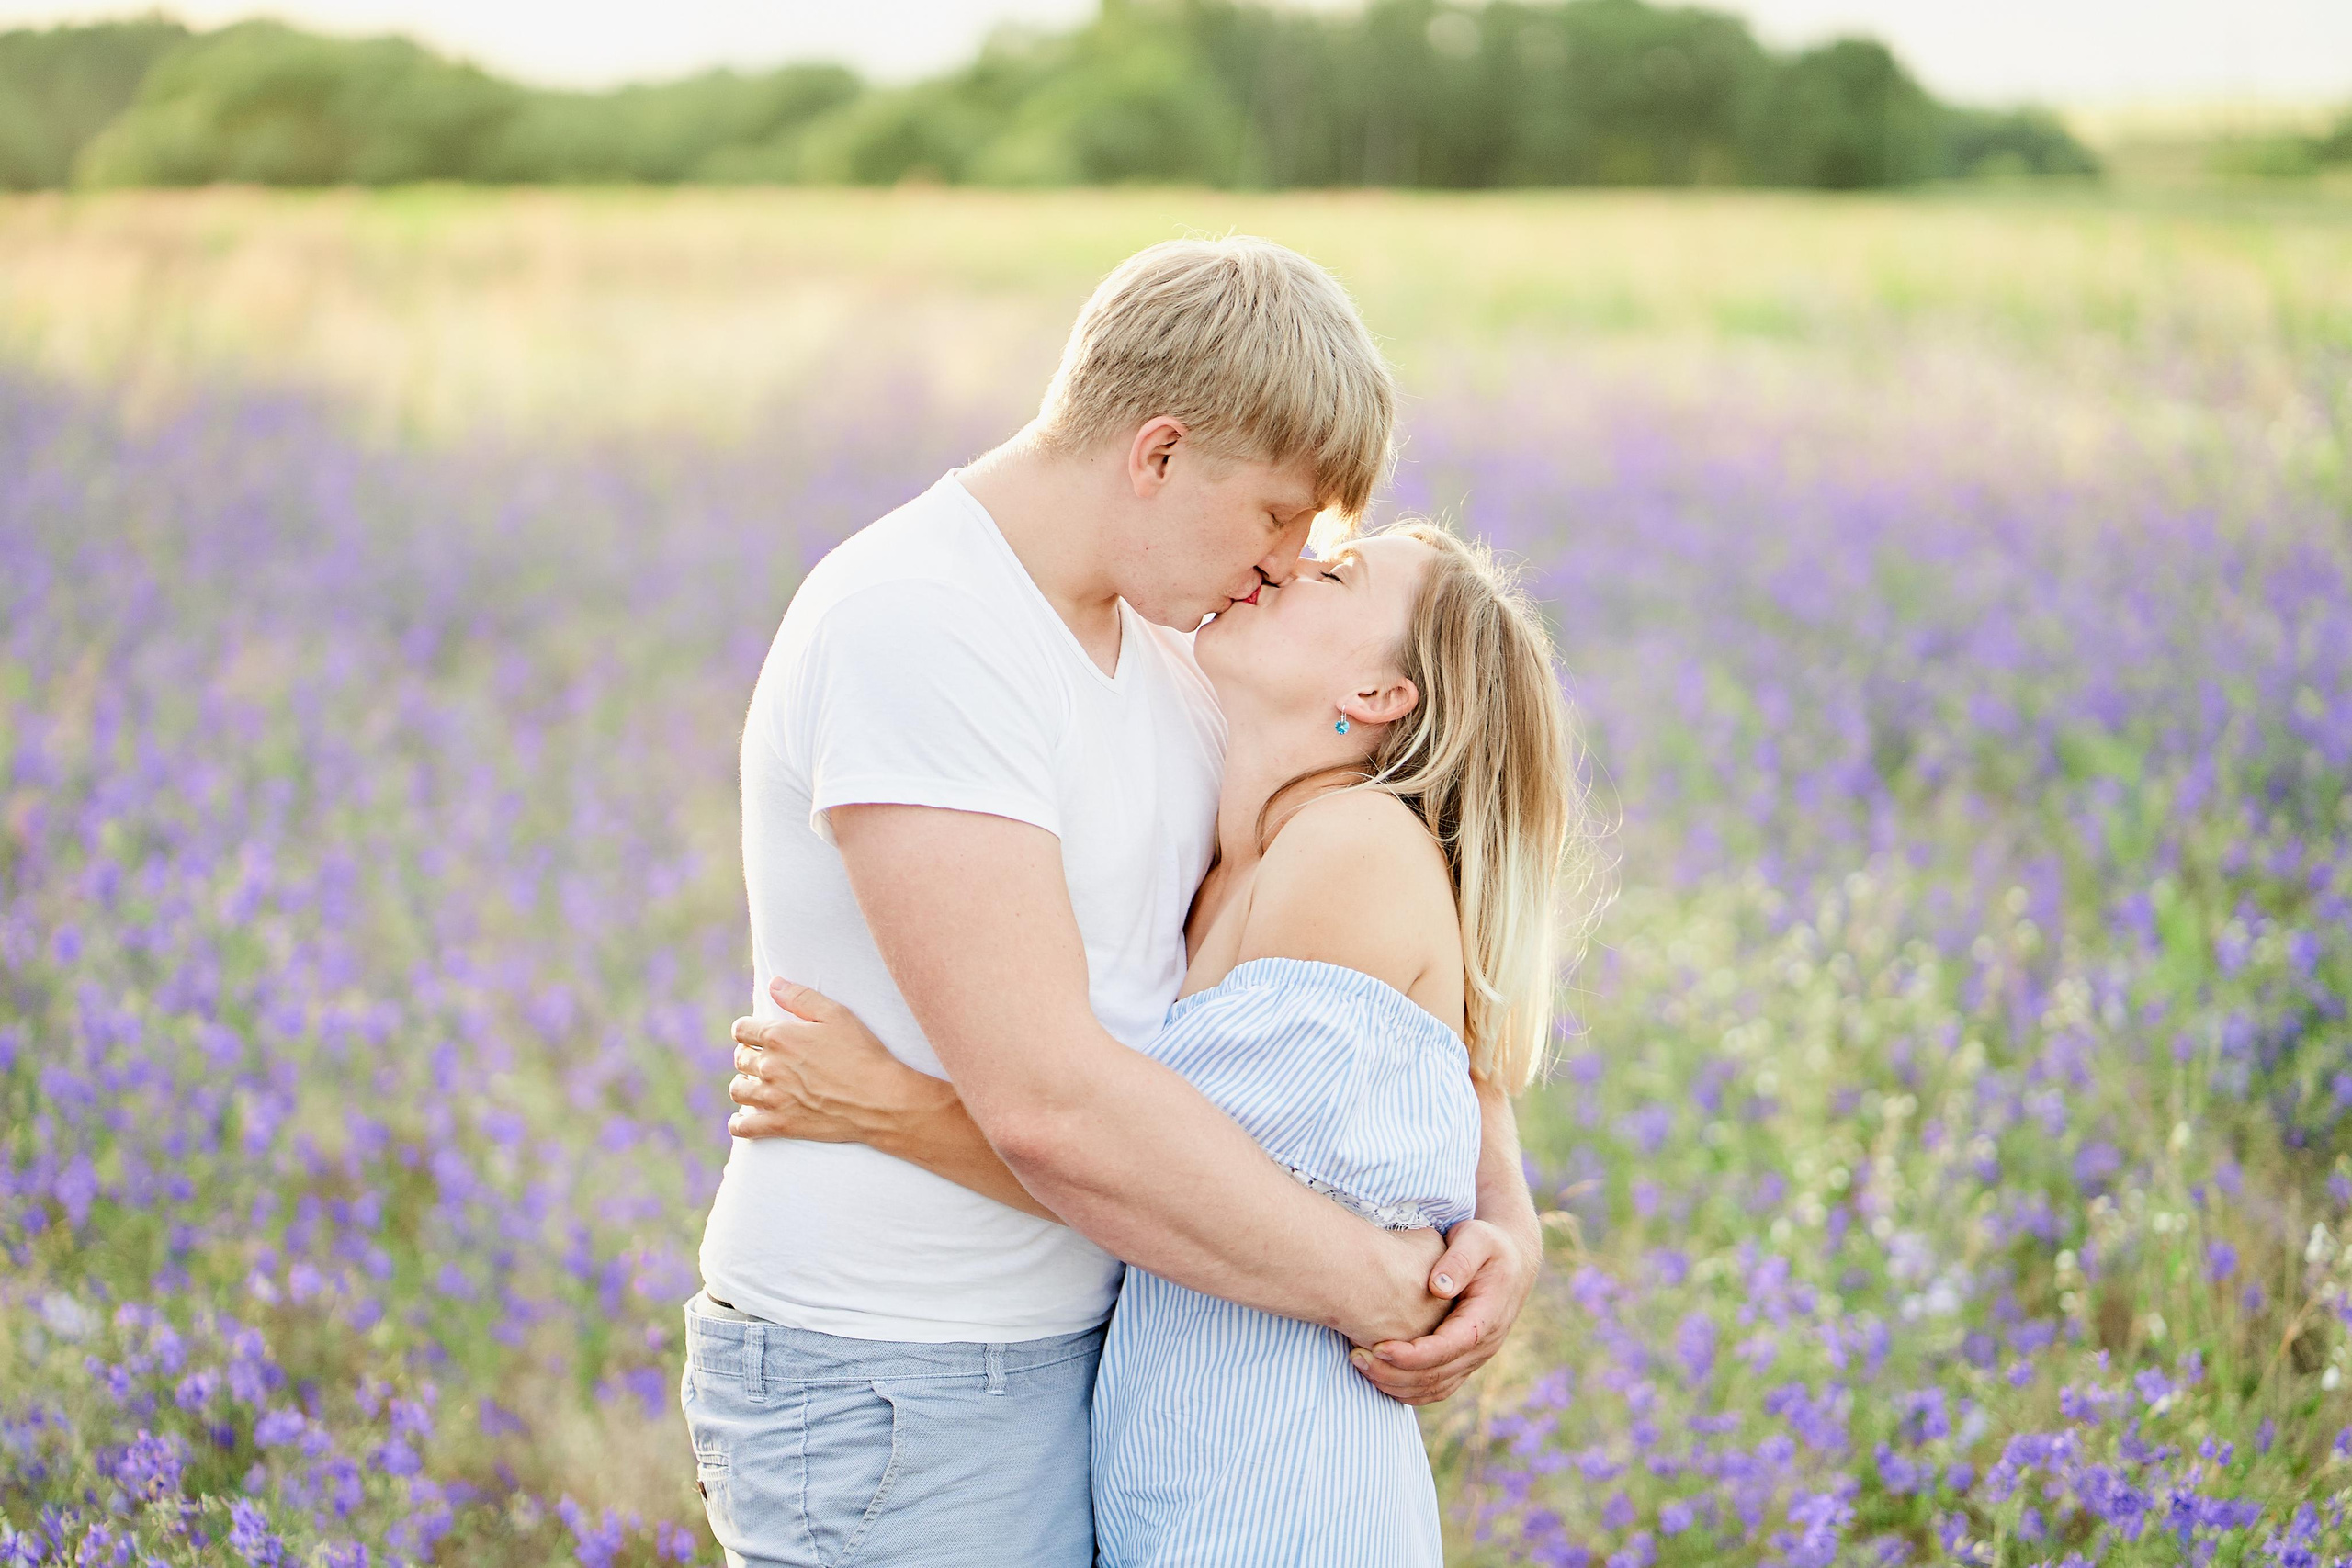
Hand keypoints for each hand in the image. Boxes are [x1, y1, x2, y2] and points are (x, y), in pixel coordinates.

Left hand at [728, 978, 942, 1141]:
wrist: (880, 1099)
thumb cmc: (862, 1053)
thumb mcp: (838, 1015)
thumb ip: (801, 997)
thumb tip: (773, 984)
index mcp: (780, 1037)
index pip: (742, 1029)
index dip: (748, 1030)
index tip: (756, 1035)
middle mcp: (770, 1067)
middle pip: (740, 1059)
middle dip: (749, 1056)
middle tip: (765, 1059)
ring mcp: (773, 1098)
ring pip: (738, 1090)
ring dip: (744, 1085)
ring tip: (756, 1085)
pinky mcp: (780, 1125)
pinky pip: (743, 1128)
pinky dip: (739, 1123)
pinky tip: (744, 1119)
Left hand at [1349, 1218, 1536, 1405]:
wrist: (1511, 1260)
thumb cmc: (1488, 1244)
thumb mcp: (1478, 1238)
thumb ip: (1460, 1259)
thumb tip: (1438, 1287)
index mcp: (1486, 1318)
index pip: (1449, 1347)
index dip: (1413, 1354)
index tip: (1378, 1347)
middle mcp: (1484, 1346)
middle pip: (1437, 1375)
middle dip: (1394, 1372)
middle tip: (1356, 1357)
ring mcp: (1474, 1358)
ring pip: (1435, 1388)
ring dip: (1396, 1384)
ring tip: (1360, 1366)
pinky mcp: (1464, 1361)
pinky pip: (1437, 1388)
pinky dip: (1407, 1389)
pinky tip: (1378, 1376)